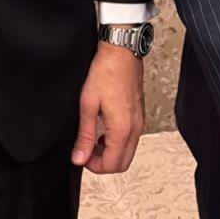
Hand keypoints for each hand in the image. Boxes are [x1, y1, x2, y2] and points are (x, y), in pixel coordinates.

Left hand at [71, 42, 144, 173]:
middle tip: (87, 151)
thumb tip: (79, 157)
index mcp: (122, 129)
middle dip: (104, 163)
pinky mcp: (139, 113)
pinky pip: (131, 138)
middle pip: (123, 163)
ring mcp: (140, 121)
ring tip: (95, 139)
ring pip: (128, 151)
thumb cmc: (107, 72)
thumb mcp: (88, 104)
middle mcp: (135, 128)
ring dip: (111, 152)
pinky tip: (105, 128)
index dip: (94, 167)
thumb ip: (85, 135)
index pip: (112, 165)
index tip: (82, 157)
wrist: (121, 51)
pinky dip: (118, 141)